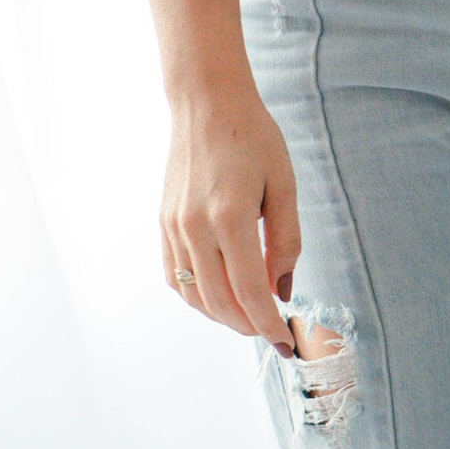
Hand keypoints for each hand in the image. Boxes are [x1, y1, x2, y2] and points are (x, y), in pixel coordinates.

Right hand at [161, 78, 300, 344]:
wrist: (207, 105)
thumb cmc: (253, 138)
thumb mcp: (283, 186)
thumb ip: (285, 242)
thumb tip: (283, 290)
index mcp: (230, 217)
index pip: (248, 291)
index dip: (267, 323)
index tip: (284, 343)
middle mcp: (195, 227)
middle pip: (219, 301)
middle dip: (247, 326)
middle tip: (272, 333)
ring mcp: (174, 226)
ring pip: (193, 294)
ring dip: (221, 316)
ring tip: (250, 317)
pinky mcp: (164, 222)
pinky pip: (176, 276)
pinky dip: (197, 296)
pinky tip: (221, 296)